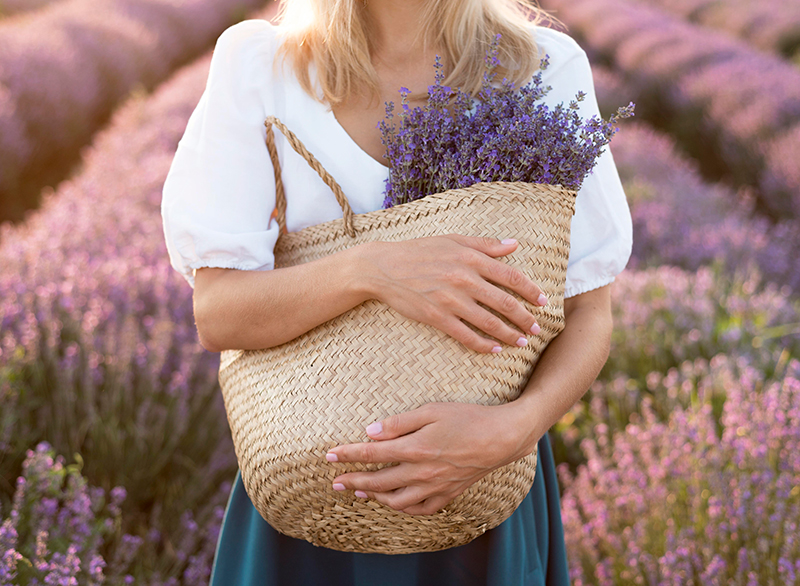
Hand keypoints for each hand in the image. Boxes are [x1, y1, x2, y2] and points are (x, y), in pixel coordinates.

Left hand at [324, 402, 539, 515]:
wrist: (502, 437)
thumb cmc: (467, 417)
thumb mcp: (431, 410)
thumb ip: (399, 423)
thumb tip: (370, 432)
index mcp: (415, 449)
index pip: (372, 454)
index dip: (348, 455)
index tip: (329, 456)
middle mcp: (422, 473)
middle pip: (379, 482)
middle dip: (353, 481)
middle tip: (336, 482)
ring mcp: (435, 487)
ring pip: (396, 501)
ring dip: (374, 498)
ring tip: (359, 492)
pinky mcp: (448, 494)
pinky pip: (420, 510)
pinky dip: (402, 508)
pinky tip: (394, 502)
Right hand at [357, 235, 548, 353]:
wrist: (383, 267)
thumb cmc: (419, 251)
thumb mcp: (453, 240)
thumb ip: (485, 244)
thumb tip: (514, 244)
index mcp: (471, 258)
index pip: (510, 276)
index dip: (530, 290)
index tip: (543, 302)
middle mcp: (464, 279)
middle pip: (504, 303)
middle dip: (524, 318)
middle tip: (536, 328)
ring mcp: (450, 300)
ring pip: (489, 322)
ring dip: (509, 334)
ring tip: (521, 342)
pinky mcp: (437, 317)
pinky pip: (466, 335)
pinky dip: (483, 345)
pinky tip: (495, 350)